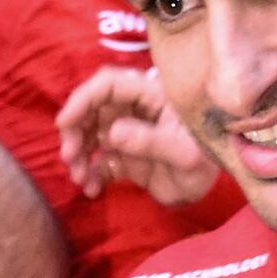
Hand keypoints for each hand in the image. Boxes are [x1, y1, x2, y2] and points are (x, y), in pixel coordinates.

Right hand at [56, 68, 217, 209]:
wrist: (211, 192)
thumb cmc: (207, 162)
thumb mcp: (184, 152)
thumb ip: (150, 140)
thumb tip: (112, 133)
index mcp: (150, 96)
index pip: (108, 84)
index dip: (83, 99)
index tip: (65, 123)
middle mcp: (135, 110)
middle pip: (92, 109)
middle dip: (76, 131)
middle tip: (70, 158)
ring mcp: (128, 133)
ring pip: (91, 135)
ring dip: (79, 155)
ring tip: (80, 178)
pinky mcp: (125, 158)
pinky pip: (98, 160)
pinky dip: (90, 174)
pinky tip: (91, 190)